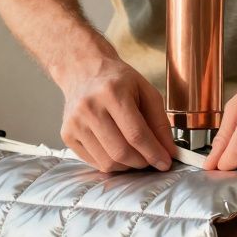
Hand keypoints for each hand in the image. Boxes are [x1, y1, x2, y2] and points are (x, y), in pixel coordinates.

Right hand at [60, 59, 177, 171]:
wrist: (83, 71)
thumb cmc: (117, 81)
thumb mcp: (146, 91)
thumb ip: (160, 122)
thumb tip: (169, 152)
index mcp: (112, 92)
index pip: (136, 134)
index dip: (154, 153)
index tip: (165, 163)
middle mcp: (89, 108)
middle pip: (121, 152)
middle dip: (142, 162)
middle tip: (151, 159)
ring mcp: (75, 123)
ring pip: (107, 162)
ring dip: (127, 165)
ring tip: (134, 154)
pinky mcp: (67, 135)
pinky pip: (94, 162)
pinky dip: (111, 163)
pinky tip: (116, 149)